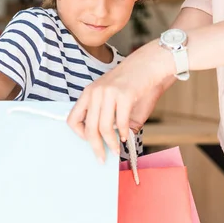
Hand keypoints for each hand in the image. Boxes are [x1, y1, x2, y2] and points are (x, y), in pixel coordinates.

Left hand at [67, 40, 173, 162]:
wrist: (150, 64)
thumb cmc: (134, 83)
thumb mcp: (114, 99)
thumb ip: (109, 118)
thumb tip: (110, 142)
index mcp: (89, 93)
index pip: (73, 119)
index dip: (79, 134)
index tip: (89, 141)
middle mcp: (95, 92)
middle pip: (89, 128)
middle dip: (96, 146)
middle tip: (101, 158)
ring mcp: (109, 93)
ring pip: (104, 127)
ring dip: (111, 143)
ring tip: (117, 148)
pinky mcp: (124, 95)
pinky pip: (120, 122)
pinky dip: (123, 134)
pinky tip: (126, 137)